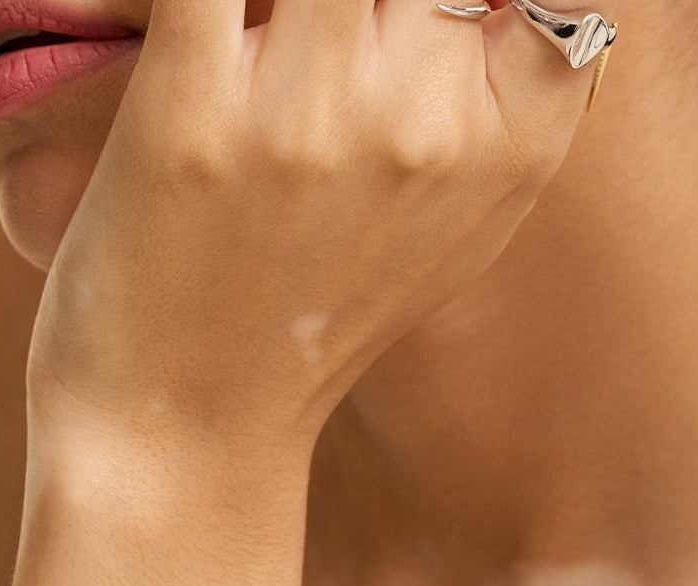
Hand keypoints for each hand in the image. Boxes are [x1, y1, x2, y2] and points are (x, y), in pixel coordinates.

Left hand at [29, 0, 613, 450]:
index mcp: (510, 144)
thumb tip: (505, 6)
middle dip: (359, 7)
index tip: (396, 37)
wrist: (187, 430)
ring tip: (248, 50)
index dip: (455, 2)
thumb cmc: (304, 327)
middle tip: (301, 59)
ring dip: (280, 4)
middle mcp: (428, 120)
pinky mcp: (189, 109)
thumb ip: (497, 111)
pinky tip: (200, 33)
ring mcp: (312, 114)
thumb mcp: (449, 235)